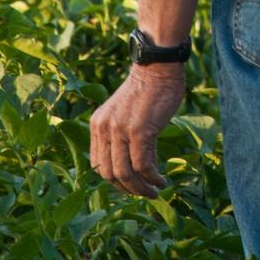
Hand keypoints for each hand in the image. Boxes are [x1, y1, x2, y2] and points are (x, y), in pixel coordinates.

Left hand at [88, 63, 185, 196]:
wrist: (157, 66)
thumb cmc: (147, 89)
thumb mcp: (124, 113)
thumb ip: (121, 134)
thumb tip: (134, 162)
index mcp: (97, 125)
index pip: (99, 165)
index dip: (114, 181)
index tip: (131, 185)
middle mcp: (104, 129)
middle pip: (109, 174)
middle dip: (127, 189)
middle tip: (144, 193)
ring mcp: (120, 130)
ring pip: (125, 173)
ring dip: (140, 188)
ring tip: (154, 191)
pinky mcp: (139, 130)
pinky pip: (143, 165)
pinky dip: (152, 178)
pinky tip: (162, 180)